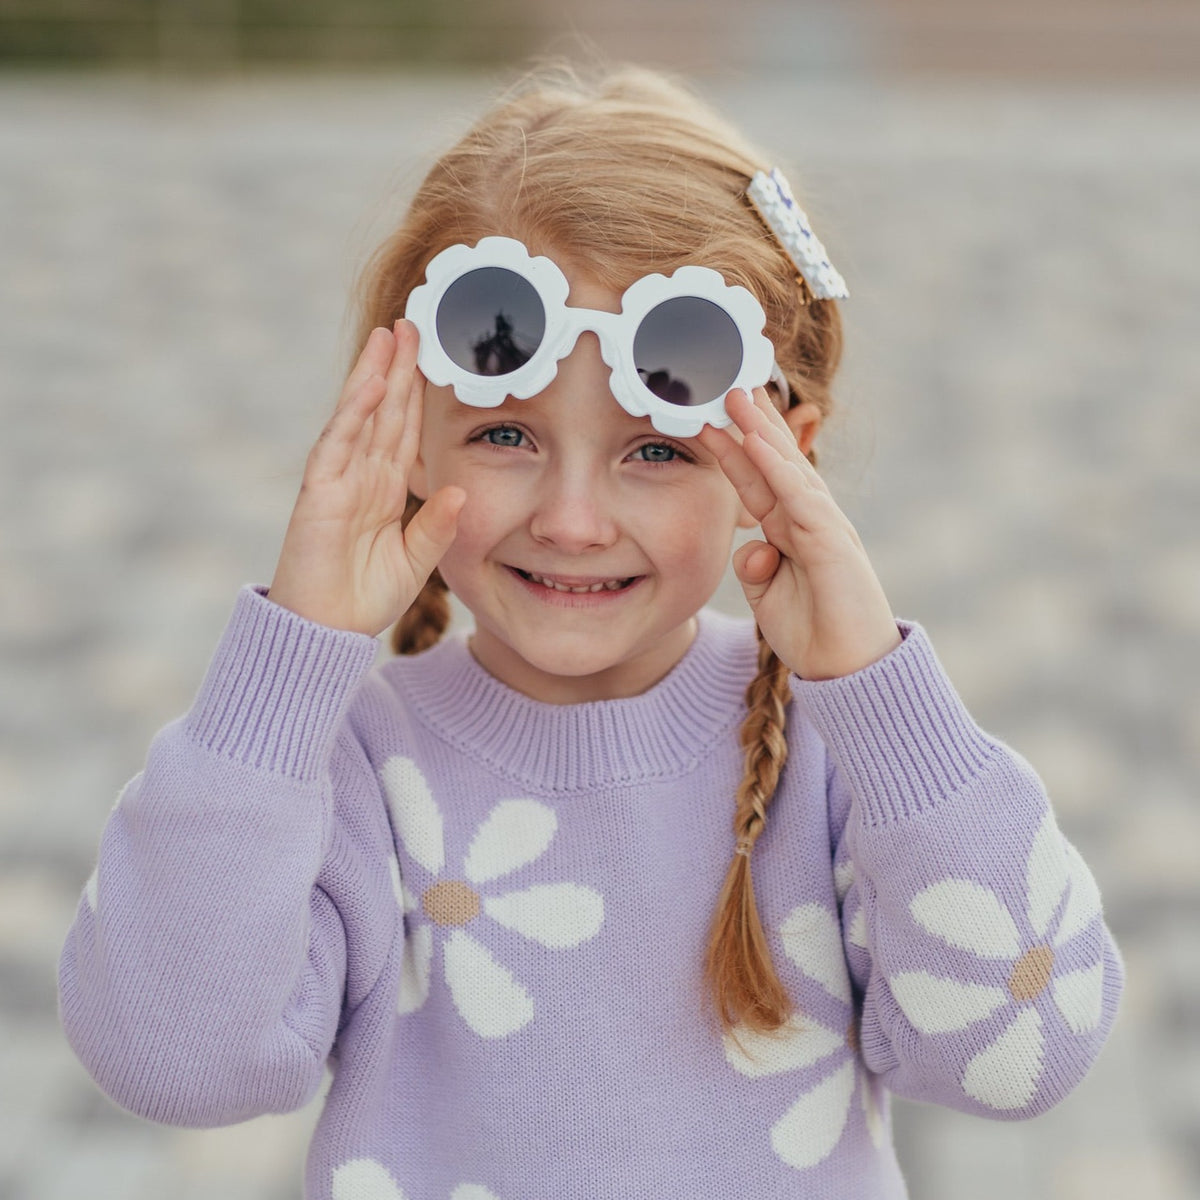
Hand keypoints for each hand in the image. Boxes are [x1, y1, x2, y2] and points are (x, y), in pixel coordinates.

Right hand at [266, 319, 465, 636]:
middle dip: (398, 369)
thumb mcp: (414, 563)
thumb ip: (437, 527)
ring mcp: (339, 481)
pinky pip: (339, 445)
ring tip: (389, 335)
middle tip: (413, 324)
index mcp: (384, 491)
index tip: (430, 357)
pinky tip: (369, 384)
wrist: (325, 634)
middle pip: (384, 412)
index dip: (415, 394)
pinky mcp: (320, 493)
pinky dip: (353, 414)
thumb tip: (458, 489)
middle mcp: (362, 477)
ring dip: (374, 375)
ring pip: (361, 416)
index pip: (403, 430)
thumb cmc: (363, 601)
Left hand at [696, 386, 900, 680]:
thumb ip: (757, 566)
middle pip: (774, 459)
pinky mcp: (833, 545)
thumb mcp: (770, 595)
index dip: (733, 444)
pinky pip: (802, 500)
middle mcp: (810, 519)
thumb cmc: (814, 632)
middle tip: (724, 379)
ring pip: (788, 469)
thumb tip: (749, 549)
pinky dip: (780, 470)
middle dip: (749, 420)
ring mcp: (825, 527)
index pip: (757, 476)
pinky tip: (759, 445)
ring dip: (760, 431)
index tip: (708, 413)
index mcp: (791, 528)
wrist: (850, 672)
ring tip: (735, 395)